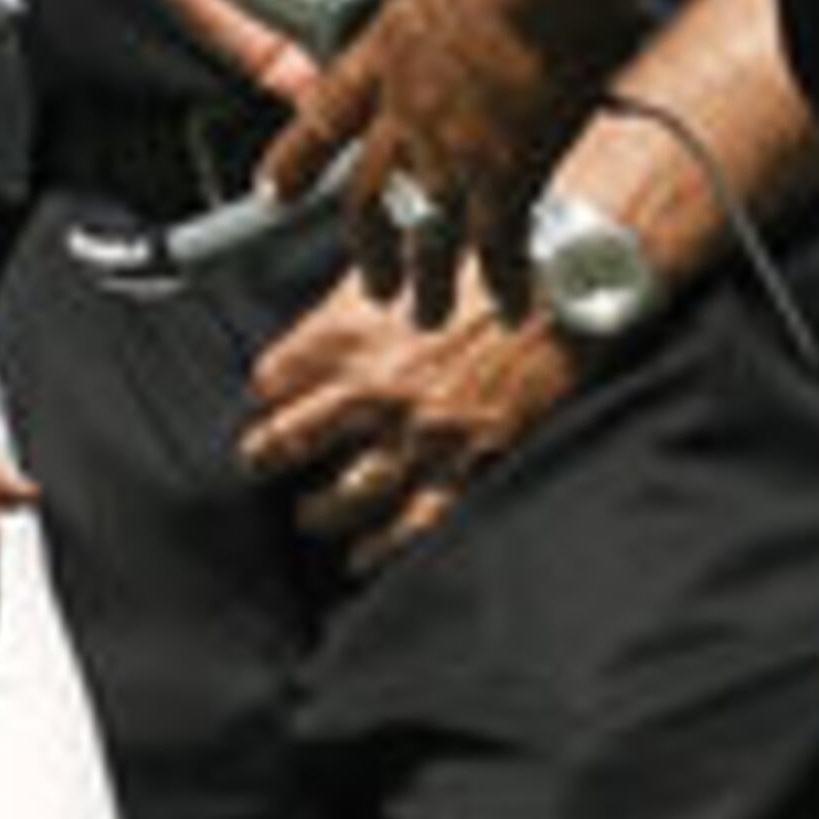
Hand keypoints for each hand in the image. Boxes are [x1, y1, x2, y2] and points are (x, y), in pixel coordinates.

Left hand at [236, 260, 572, 570]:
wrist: (559, 276)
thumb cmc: (476, 261)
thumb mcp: (393, 264)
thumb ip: (344, 310)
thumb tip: (309, 342)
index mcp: (348, 333)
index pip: (270, 380)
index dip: (267, 394)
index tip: (269, 402)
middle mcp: (374, 386)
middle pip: (288, 440)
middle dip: (265, 457)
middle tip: (259, 465)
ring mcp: (421, 428)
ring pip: (344, 494)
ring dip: (319, 512)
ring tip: (311, 515)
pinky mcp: (469, 455)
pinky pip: (416, 519)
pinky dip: (383, 546)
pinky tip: (361, 557)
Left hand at [262, 0, 592, 328]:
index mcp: (388, 44)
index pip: (325, 110)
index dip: (298, 155)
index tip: (276, 186)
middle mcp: (405, 105)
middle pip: (367, 193)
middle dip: (366, 246)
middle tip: (370, 282)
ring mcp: (447, 146)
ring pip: (424, 233)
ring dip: (425, 282)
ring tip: (426, 315)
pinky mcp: (500, 172)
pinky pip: (494, 245)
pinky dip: (502, 280)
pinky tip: (510, 304)